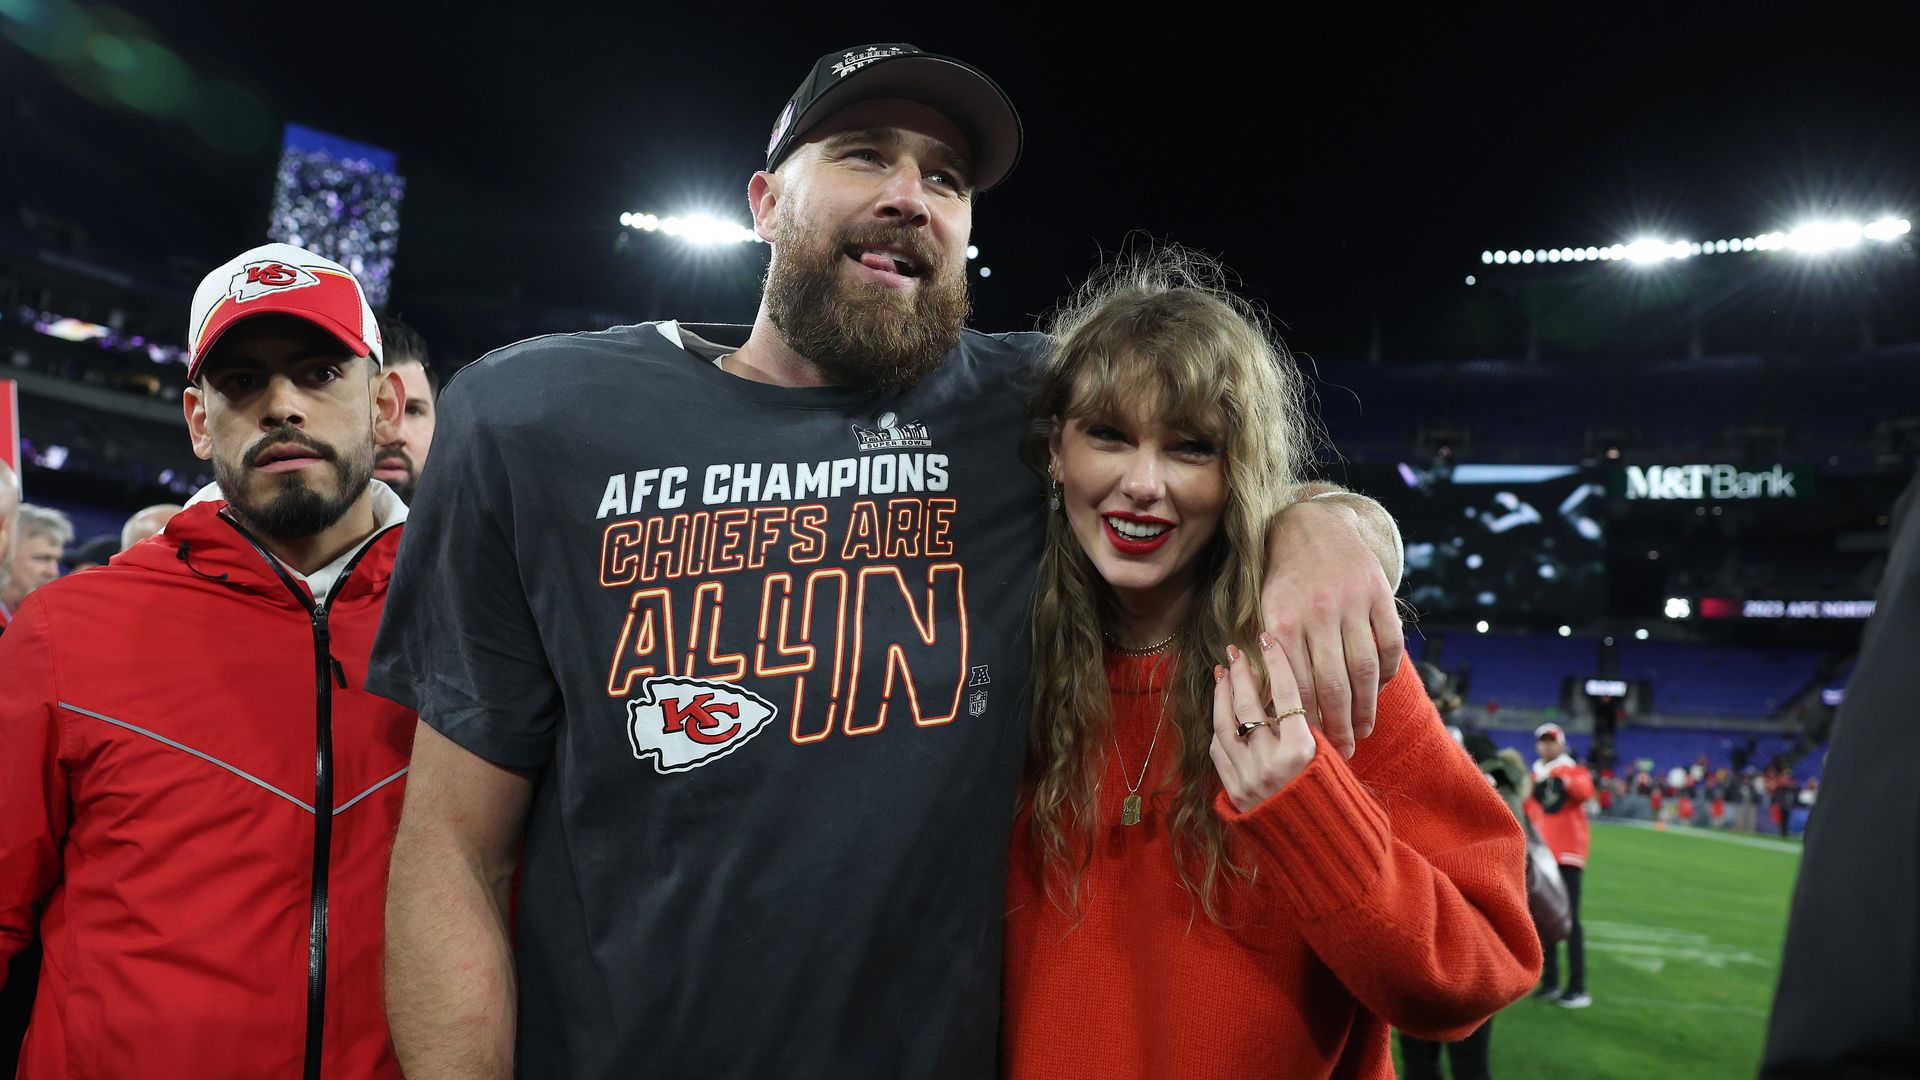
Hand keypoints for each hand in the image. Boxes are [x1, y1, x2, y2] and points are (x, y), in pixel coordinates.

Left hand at [1210, 636, 1316, 813]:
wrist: (1318, 849)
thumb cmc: (1333, 801)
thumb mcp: (1331, 761)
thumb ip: (1310, 729)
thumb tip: (1290, 694)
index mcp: (1303, 750)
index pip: (1286, 694)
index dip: (1276, 662)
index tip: (1268, 638)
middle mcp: (1271, 761)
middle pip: (1249, 704)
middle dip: (1241, 673)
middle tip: (1236, 650)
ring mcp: (1248, 776)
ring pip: (1225, 724)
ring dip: (1222, 695)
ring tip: (1223, 673)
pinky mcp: (1233, 790)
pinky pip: (1218, 750)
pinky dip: (1218, 726)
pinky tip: (1221, 711)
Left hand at [1261, 496, 1403, 757]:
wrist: (1313, 526)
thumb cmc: (1282, 580)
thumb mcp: (1265, 612)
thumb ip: (1269, 656)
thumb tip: (1271, 711)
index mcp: (1283, 620)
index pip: (1297, 684)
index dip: (1306, 720)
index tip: (1310, 748)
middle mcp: (1318, 612)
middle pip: (1334, 684)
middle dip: (1339, 724)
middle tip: (1343, 752)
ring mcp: (1352, 602)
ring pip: (1365, 669)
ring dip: (1366, 707)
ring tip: (1363, 730)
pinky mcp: (1379, 594)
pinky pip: (1389, 644)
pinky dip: (1387, 673)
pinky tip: (1379, 693)